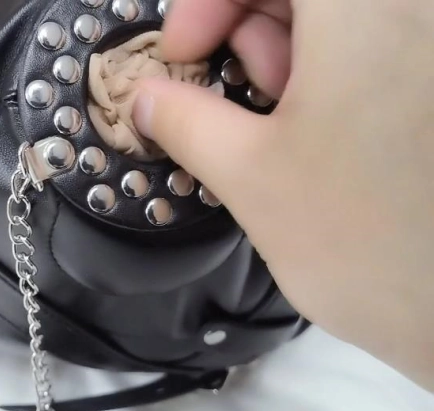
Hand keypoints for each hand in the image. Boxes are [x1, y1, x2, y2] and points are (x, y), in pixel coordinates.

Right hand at [134, 0, 433, 389]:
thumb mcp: (248, 176)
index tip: (184, 53)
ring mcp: (428, 51)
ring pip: (343, 18)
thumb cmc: (372, 245)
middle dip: (247, 29)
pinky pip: (379, 50)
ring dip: (290, 57)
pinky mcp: (431, 90)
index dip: (208, 1)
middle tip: (227, 94)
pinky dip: (333, 75)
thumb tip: (146, 98)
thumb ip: (182, 120)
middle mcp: (412, 16)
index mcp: (364, 13)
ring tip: (281, 128)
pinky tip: (321, 133)